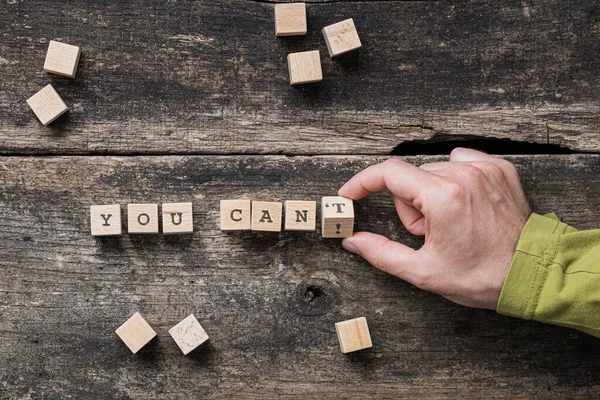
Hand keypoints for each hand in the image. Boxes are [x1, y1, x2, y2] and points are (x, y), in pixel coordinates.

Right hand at [338, 148, 531, 309]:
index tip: (350, 193)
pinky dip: (454, 180)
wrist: (531, 274)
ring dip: (432, 194)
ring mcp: (485, 168)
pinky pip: (460, 161)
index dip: (363, 182)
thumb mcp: (424, 272)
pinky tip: (464, 204)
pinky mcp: (500, 168)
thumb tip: (353, 240)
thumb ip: (382, 253)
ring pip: (434, 170)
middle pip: (411, 177)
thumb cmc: (482, 276)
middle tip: (430, 233)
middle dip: (411, 206)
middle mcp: (464, 174)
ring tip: (452, 222)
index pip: (389, 173)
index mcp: (443, 198)